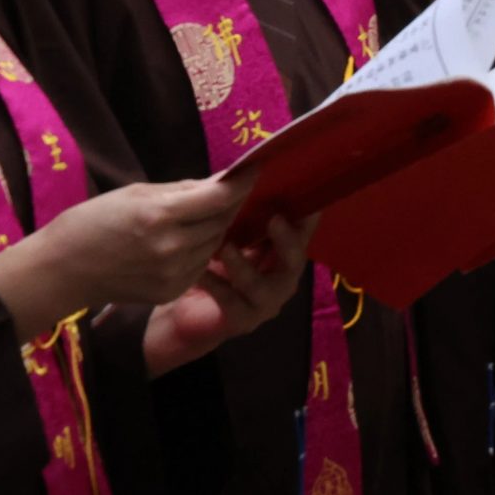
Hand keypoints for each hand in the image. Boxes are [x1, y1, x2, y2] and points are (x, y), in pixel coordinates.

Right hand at [0, 174, 252, 343]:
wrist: (60, 272)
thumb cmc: (93, 222)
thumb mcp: (137, 193)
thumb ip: (183, 190)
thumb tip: (221, 181)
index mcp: (160, 215)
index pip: (220, 197)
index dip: (242, 182)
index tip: (256, 168)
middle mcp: (172, 247)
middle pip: (222, 220)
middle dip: (229, 203)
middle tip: (232, 189)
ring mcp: (173, 273)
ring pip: (216, 242)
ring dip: (217, 227)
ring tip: (206, 214)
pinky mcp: (171, 291)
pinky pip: (202, 264)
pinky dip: (202, 249)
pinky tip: (189, 240)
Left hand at [141, 213, 316, 375]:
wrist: (188, 315)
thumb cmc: (213, 267)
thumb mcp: (230, 236)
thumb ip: (241, 214)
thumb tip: (243, 174)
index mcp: (284, 255)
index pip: (303, 233)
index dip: (306, 216)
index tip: (304, 197)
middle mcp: (282, 279)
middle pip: (295, 260)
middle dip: (287, 239)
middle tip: (274, 219)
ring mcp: (266, 303)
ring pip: (262, 284)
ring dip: (243, 265)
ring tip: (225, 248)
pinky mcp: (243, 320)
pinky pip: (230, 300)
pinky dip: (214, 283)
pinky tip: (199, 270)